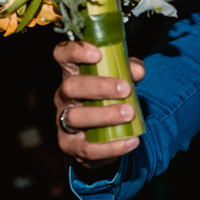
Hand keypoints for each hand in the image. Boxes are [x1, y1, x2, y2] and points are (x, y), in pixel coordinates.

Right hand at [53, 41, 144, 172]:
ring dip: (104, 115)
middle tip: (125, 89)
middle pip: (71, 86)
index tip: (97, 54)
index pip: (63, 55)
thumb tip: (137, 71)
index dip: (76, 51)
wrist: (103, 136)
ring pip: (76, 117)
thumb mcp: (121, 80)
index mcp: (73, 73)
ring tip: (129, 114)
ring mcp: (63, 121)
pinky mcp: (70, 145)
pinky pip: (88, 148)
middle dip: (98, 86)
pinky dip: (112, 146)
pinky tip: (132, 141)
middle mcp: (63, 96)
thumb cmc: (109, 99)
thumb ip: (129, 71)